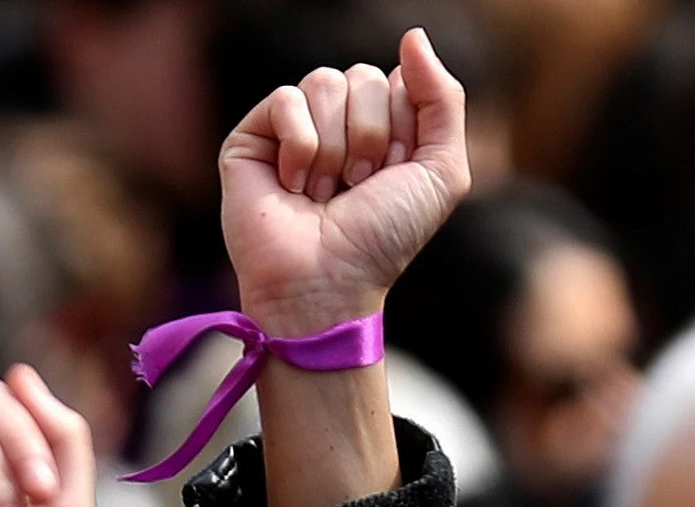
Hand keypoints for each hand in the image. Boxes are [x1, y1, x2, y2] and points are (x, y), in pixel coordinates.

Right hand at [221, 28, 469, 335]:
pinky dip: (300, 146)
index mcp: (382, 127)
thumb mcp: (441, 171)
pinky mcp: (251, 140)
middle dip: (371, 136)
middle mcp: (336, 124)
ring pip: (324, 81)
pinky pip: (286, 99)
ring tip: (324, 191)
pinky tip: (292, 185)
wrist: (327, 282)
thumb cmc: (382, 239)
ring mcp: (292, 130)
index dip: (405, 128)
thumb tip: (412, 36)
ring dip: (335, 147)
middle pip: (363, 75)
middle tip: (357, 187)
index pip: (399, 80)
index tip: (394, 176)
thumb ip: (443, 98)